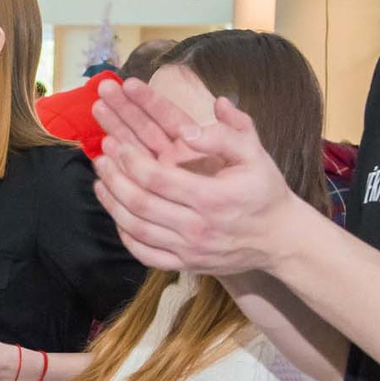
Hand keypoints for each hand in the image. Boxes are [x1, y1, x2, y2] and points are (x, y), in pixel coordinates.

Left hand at [91, 83, 291, 274]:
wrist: (279, 238)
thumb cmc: (265, 191)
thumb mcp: (255, 154)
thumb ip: (228, 132)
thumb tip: (201, 115)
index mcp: (213, 197)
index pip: (158, 178)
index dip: (130, 160)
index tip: (115, 143)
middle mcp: (198, 227)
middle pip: (141, 203)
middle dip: (115, 178)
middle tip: (100, 159)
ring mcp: (190, 250)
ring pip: (137, 229)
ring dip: (112, 204)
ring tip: (100, 182)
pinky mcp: (187, 265)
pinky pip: (145, 254)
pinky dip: (125, 235)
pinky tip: (117, 215)